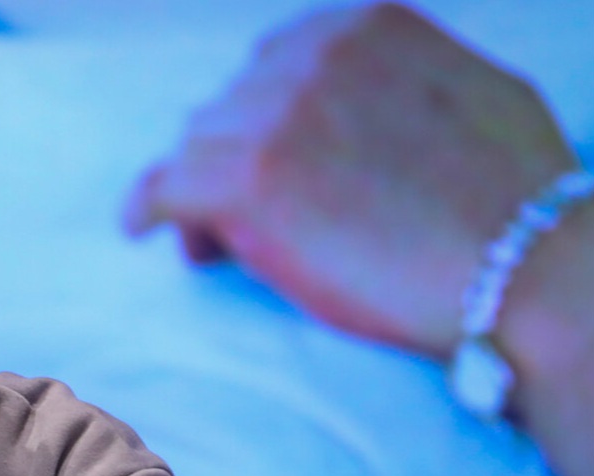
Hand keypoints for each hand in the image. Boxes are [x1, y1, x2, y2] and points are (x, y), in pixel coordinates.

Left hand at [124, 1, 575, 356]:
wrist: (522, 264)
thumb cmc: (514, 197)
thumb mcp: (466, 89)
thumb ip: (396, 77)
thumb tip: (355, 106)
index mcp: (361, 24)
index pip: (274, 64)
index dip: (264, 119)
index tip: (269, 160)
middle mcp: (310, 54)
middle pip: (230, 107)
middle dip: (234, 159)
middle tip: (246, 220)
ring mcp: (273, 112)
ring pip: (197, 149)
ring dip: (203, 194)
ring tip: (219, 245)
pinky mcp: (245, 178)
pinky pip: (165, 189)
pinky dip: (148, 209)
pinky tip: (139, 227)